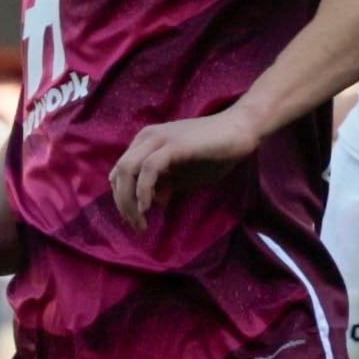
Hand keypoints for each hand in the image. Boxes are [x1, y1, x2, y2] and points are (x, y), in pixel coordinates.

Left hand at [110, 109, 263, 227]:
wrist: (239, 132)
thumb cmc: (214, 152)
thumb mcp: (185, 174)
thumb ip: (167, 185)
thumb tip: (154, 203)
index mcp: (145, 142)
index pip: (120, 172)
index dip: (122, 198)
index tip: (135, 218)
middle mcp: (147, 138)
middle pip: (119, 173)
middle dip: (122, 203)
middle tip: (136, 226)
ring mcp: (159, 140)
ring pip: (127, 171)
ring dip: (129, 201)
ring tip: (141, 221)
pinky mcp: (173, 146)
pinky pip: (148, 169)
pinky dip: (143, 190)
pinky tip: (148, 207)